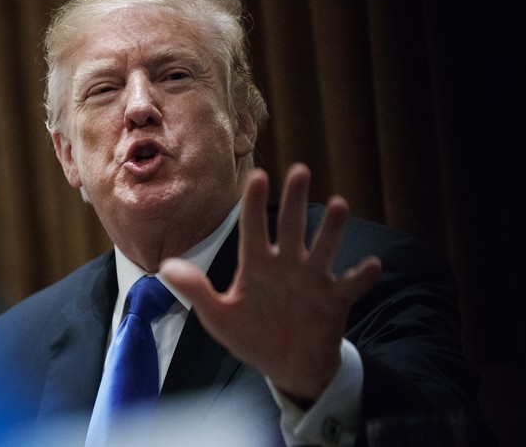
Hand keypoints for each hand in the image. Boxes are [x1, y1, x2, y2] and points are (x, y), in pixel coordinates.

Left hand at [159, 163, 380, 404]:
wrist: (287, 366)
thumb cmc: (252, 336)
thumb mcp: (219, 317)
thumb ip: (196, 291)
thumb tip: (165, 266)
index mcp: (257, 265)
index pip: (254, 228)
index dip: (255, 204)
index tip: (258, 177)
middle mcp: (287, 265)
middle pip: (292, 227)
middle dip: (295, 200)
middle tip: (300, 170)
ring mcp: (313, 280)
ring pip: (323, 248)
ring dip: (331, 229)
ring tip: (339, 204)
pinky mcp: (336, 301)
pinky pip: (351, 285)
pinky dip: (362, 276)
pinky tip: (372, 264)